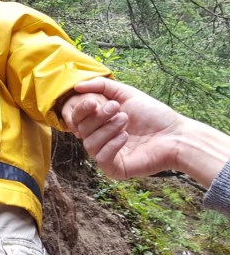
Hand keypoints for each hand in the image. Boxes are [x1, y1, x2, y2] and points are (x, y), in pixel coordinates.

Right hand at [66, 77, 181, 179]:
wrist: (177, 135)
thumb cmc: (154, 115)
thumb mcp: (127, 94)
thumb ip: (102, 86)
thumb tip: (76, 86)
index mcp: (100, 122)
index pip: (78, 118)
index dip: (81, 110)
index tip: (94, 102)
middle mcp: (101, 139)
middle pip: (82, 130)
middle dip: (98, 118)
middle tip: (117, 109)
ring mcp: (107, 154)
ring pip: (90, 144)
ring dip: (106, 130)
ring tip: (125, 120)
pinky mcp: (115, 169)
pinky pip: (101, 158)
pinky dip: (111, 145)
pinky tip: (126, 137)